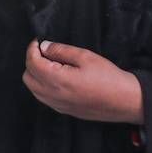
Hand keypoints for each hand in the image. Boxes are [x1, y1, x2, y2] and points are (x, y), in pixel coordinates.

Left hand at [22, 40, 143, 124]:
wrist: (124, 101)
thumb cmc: (108, 77)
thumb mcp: (85, 56)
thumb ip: (61, 50)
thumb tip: (44, 46)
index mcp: (57, 80)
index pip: (32, 63)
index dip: (32, 49)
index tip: (39, 41)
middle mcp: (53, 96)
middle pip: (28, 77)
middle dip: (32, 61)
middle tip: (46, 51)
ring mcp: (57, 106)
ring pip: (33, 89)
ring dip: (36, 74)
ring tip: (52, 63)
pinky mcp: (63, 111)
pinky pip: (43, 98)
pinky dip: (43, 85)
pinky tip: (58, 77)